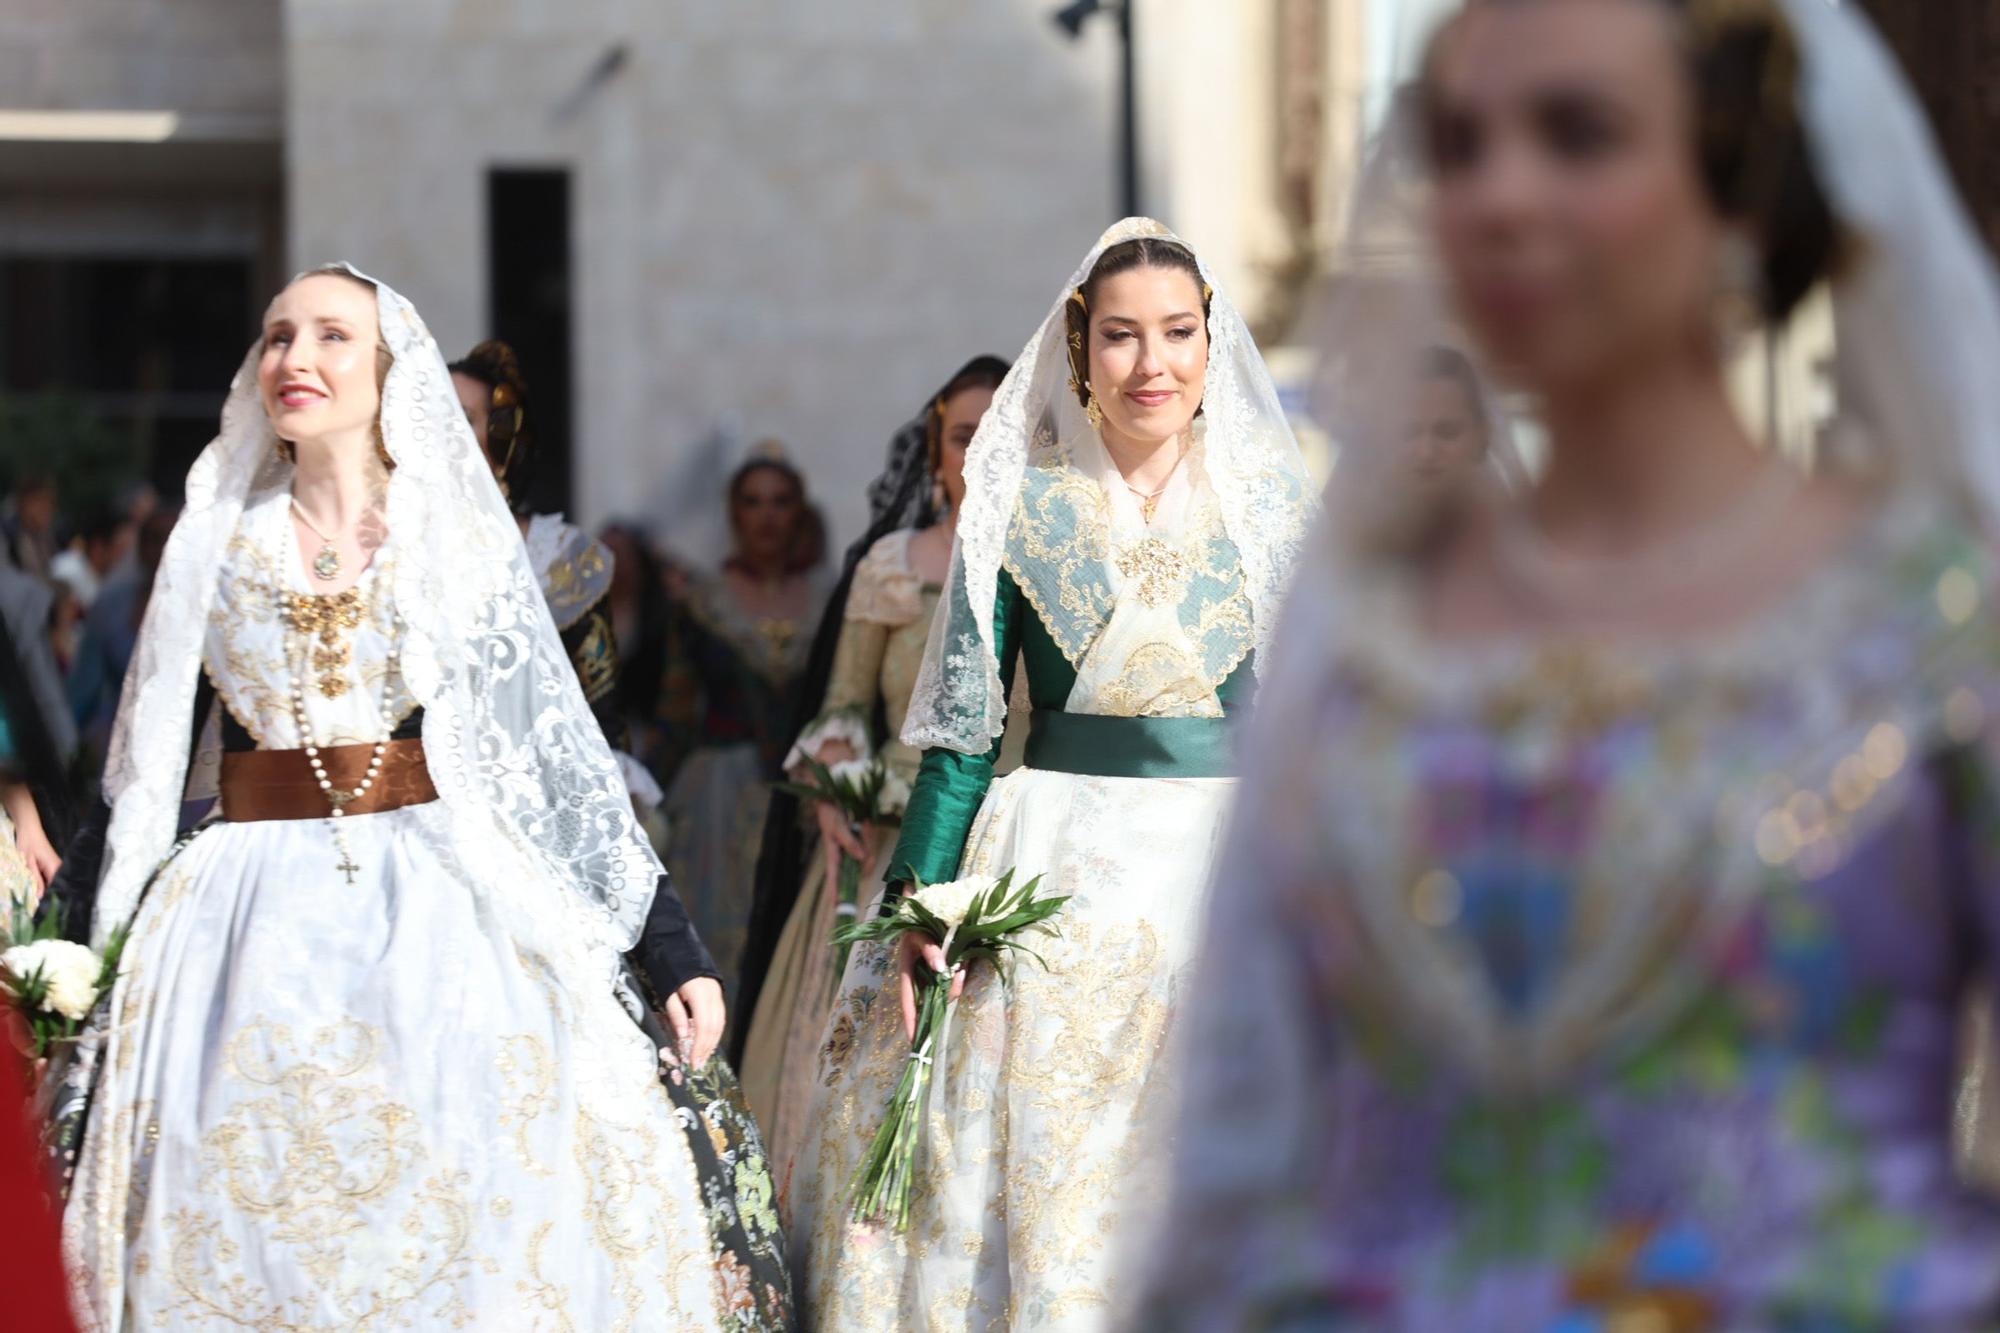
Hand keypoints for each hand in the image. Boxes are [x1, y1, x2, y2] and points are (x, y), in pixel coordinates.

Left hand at [2, 782, 55, 907]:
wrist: (29, 830)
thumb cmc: (27, 845)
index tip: (47, 916)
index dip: (52, 902)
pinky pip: (51, 881)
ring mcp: (57, 868)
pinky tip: (40, 897)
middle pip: (57, 889)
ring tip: (41, 910)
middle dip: (51, 901)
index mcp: (55, 868)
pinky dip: (46, 889)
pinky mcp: (52, 868)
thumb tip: (38, 897)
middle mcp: (59, 869)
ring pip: (54, 886)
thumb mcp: (27, 863)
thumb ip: (34, 880)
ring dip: (48, 895)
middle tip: (43, 917)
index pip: (57, 889)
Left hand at [662, 976, 725, 1068]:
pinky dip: (714, 1032)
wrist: (678, 948)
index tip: (693, 1061)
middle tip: (698, 1064)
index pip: (704, 1027)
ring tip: (703, 1056)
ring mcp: (718, 994)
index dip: (699, 1047)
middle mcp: (713, 995)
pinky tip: (708, 1040)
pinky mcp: (718, 994)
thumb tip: (683, 1036)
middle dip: (706, 1048)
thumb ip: (677, 1015)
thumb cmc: (669, 969)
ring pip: (720, 1024)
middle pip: (714, 1028)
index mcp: (701, 995)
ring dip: (712, 1042)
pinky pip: (720, 1017)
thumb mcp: (668, 993)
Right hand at [814, 801, 870, 893]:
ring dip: (868, 837)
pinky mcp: (859, 842)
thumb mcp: (838, 827)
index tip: (837, 906)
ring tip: (863, 822)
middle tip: (865, 827)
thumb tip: (862, 858)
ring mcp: (853, 849)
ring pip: (867, 855)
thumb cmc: (830, 814)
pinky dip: (869, 833)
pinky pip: (869, 843)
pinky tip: (865, 822)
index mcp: (833, 855)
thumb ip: (850, 843)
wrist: (831, 799)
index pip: (834, 878)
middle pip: (860, 867)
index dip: (835, 892)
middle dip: (867, 851)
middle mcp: (844, 855)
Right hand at [896, 930, 963, 1042]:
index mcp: (906, 973)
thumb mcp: (919, 935)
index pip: (908, 1002)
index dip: (911, 1021)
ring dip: (955, 984)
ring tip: (962, 964)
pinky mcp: (941, 971)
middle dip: (944, 998)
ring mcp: (930, 977)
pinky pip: (951, 980)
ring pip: (943, 991)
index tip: (914, 1040)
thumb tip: (942, 969)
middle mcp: (918, 979)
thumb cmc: (916, 926)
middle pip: (930, 1000)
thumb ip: (930, 950)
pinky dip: (958, 977)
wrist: (922, 914)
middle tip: (957, 982)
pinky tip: (963, 966)